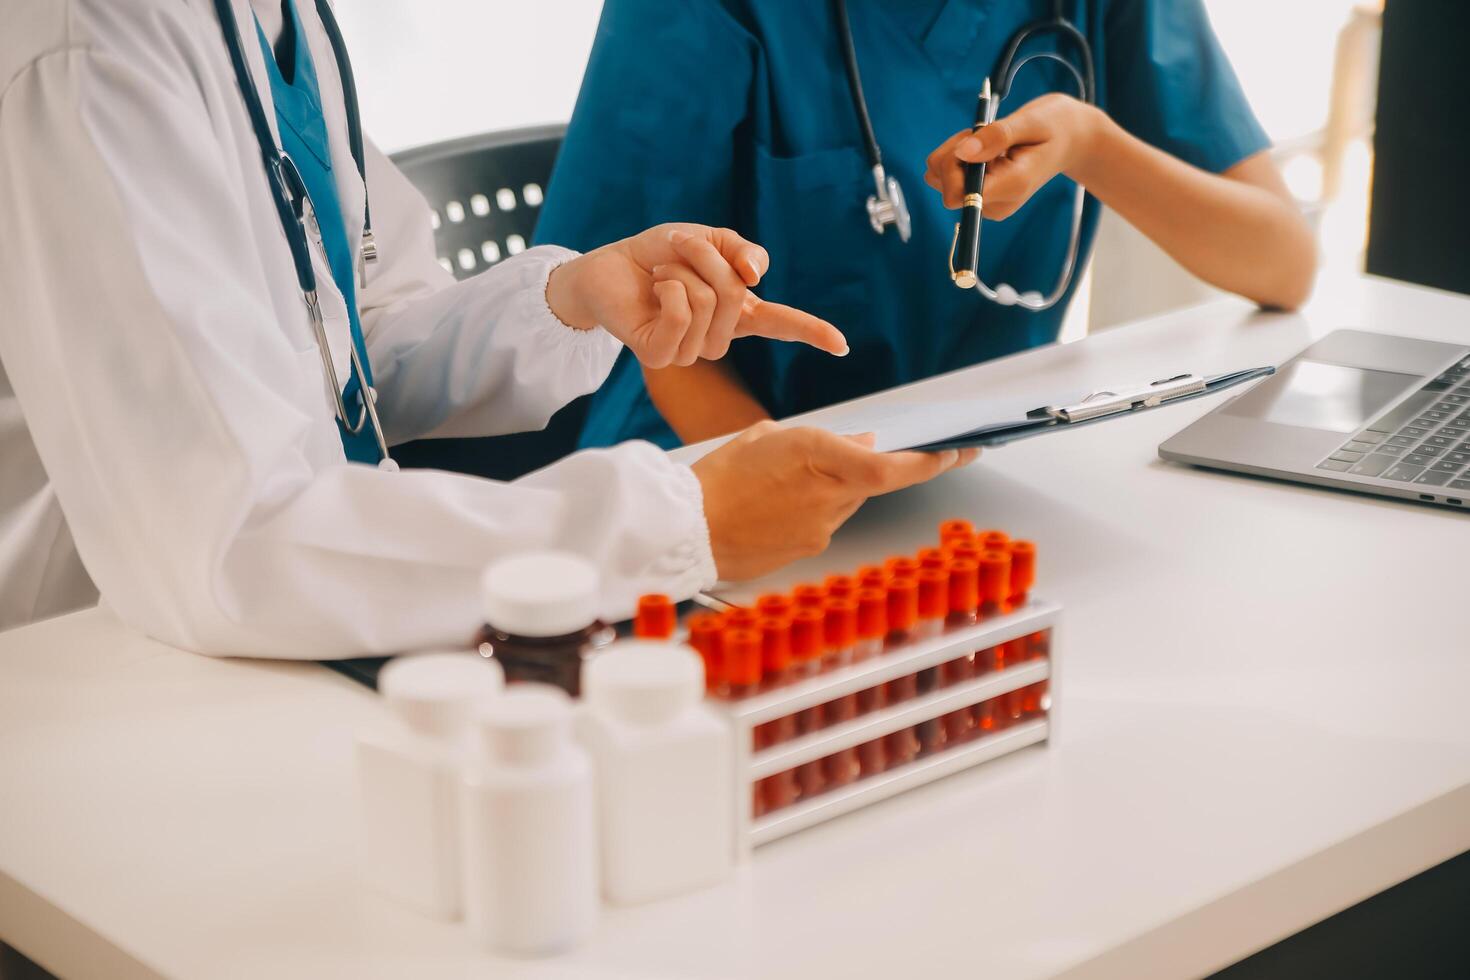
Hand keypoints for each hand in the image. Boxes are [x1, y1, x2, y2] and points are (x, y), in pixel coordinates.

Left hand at [545, 223, 848, 368]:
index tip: (842, 346)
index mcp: (736, 313)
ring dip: (681, 271)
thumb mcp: (706, 239)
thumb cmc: (659, 255)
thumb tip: (759, 275)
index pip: (781, 325)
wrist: (607, 267)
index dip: (812, 332)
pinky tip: (655, 291)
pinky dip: (668, 291)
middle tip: (679, 246)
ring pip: (707, 304)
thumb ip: (738, 250)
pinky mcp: (659, 356)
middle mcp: (717, 337)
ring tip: (661, 271)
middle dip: (707, 260)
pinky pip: (680, 318)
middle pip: (736, 297)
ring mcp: (689, 351)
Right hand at [691, 421, 977, 580]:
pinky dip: (812, 510)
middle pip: (874, 483)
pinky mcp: (807, 551)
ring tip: (784, 482)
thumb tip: (862, 444)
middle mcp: (827, 496)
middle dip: (870, 467)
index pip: (893, 467)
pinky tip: (778, 504)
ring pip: (847, 503)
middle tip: (848, 456)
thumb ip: (824, 441)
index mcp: (817, 456)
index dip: (932, 463)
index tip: (958, 453)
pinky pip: (824, 524)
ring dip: (833, 489)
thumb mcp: (769, 437)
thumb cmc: (718, 478)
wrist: (685, 530)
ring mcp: (820, 529)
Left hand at [925, 93, 1104, 218]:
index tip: (973, 140)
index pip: (956, 195)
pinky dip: (958, 156)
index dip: (953, 165)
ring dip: (955, 151)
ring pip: (940, 178)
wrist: (1070, 140)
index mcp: (1010, 187)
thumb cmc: (1056, 125)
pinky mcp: (980, 196)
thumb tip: (962, 153)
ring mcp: (986, 203)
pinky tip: (985, 147)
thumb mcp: (1031, 121)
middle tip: (985, 134)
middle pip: (943, 185)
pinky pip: (947, 175)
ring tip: (989, 140)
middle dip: (954, 152)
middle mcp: (995, 204)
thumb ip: (997, 137)